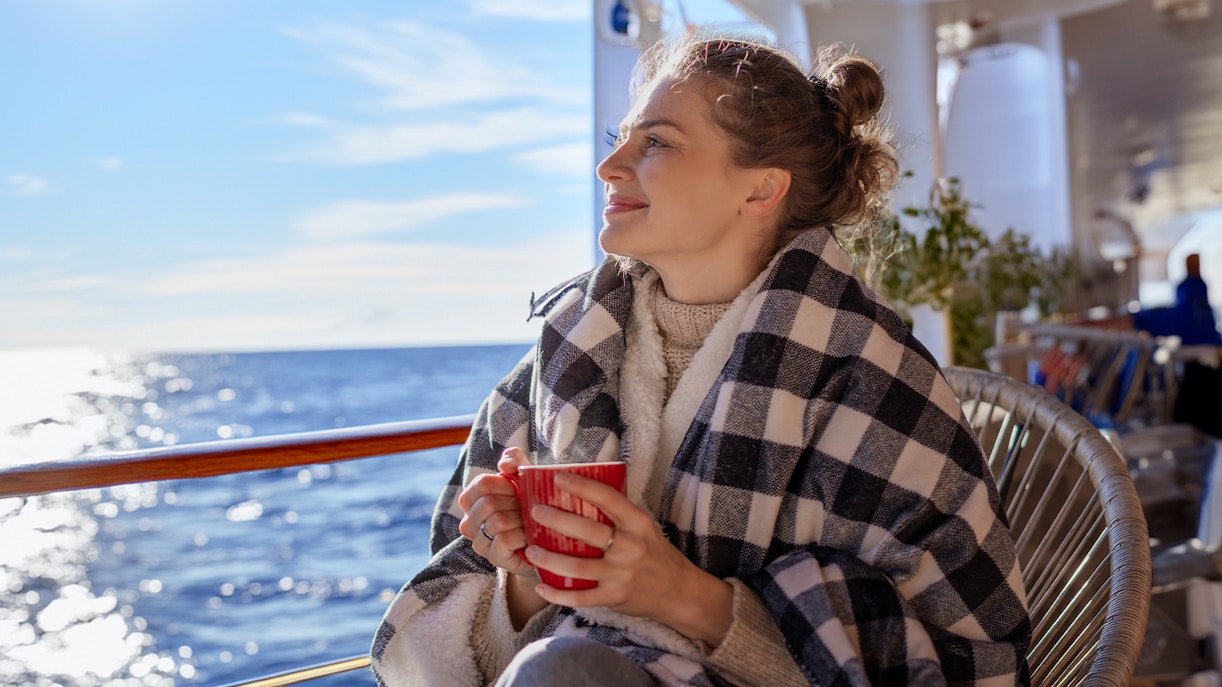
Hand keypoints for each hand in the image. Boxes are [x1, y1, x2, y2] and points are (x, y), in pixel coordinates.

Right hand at [457, 447, 534, 577]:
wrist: (544, 542)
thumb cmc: (529, 506)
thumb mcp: (525, 478)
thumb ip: (514, 461)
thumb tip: (503, 464)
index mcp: (471, 500)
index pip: (481, 484)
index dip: (504, 484)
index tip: (517, 490)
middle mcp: (468, 522)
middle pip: (488, 503)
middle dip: (514, 504)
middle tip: (526, 509)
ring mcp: (479, 542)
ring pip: (497, 522)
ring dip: (521, 520)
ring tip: (529, 523)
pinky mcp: (493, 558)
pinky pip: (505, 540)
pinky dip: (522, 536)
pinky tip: (528, 538)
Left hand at [522, 471, 733, 645]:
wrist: (681, 593)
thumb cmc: (659, 556)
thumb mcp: (646, 529)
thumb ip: (620, 515)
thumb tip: (585, 492)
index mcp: (638, 523)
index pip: (608, 498)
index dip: (581, 486)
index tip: (558, 477)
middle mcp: (630, 547)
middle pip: (588, 531)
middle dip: (557, 520)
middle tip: (536, 512)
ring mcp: (622, 574)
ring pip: (578, 566)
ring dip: (550, 559)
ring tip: (530, 550)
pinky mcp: (615, 597)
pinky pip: (581, 597)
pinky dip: (559, 594)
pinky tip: (542, 586)